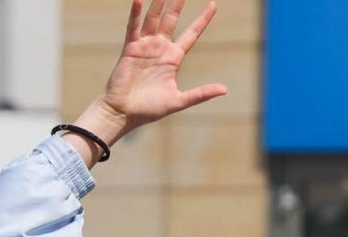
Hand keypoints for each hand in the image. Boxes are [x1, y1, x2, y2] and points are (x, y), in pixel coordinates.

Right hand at [81, 0, 225, 145]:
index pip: (191, 33)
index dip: (203, 19)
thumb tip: (225, 90)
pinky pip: (133, 28)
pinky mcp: (130, 49)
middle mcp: (160, 49)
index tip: (213, 4)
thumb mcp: (178, 101)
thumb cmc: (148, 110)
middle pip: (172, 20)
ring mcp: (145, 47)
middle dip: (177, 3)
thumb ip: (200, 93)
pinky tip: (139, 1)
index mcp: (173, 59)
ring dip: (158, 3)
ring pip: (154, 19)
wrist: (123, 114)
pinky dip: (136, 14)